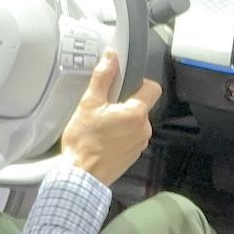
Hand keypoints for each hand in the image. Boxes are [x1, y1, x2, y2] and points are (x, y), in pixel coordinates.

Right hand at [59, 52, 161, 184]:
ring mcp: (140, 144)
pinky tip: (104, 139)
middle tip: (104, 108)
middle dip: (125, 103)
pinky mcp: (134, 156)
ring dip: (122, 120)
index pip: (153, 88)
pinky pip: (131, 138)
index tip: (123, 85)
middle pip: (141, 106)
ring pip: (136, 122)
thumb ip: (103, 78)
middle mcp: (144, 129)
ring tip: (101, 125)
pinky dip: (121, 135)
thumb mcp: (89, 104)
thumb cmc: (84, 140)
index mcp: (137, 113)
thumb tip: (112, 56)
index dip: (140, 82)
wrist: (80, 176)